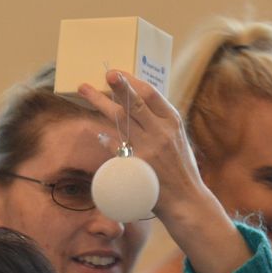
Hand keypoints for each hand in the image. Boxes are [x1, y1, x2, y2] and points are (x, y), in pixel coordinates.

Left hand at [75, 70, 204, 217]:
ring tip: (85, 90)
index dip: (132, 81)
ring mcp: (148, 149)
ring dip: (101, 103)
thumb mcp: (177, 137)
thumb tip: (135, 98)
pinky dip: (105, 137)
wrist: (186, 200)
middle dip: (118, 85)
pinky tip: (97, 132)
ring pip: (120, 119)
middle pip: (134, 103)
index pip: (151, 93)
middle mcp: (161, 132)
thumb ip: (159, 120)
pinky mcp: (136, 165)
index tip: (117, 72)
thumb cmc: (179, 167)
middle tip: (105, 72)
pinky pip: (114, 146)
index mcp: (172, 121)